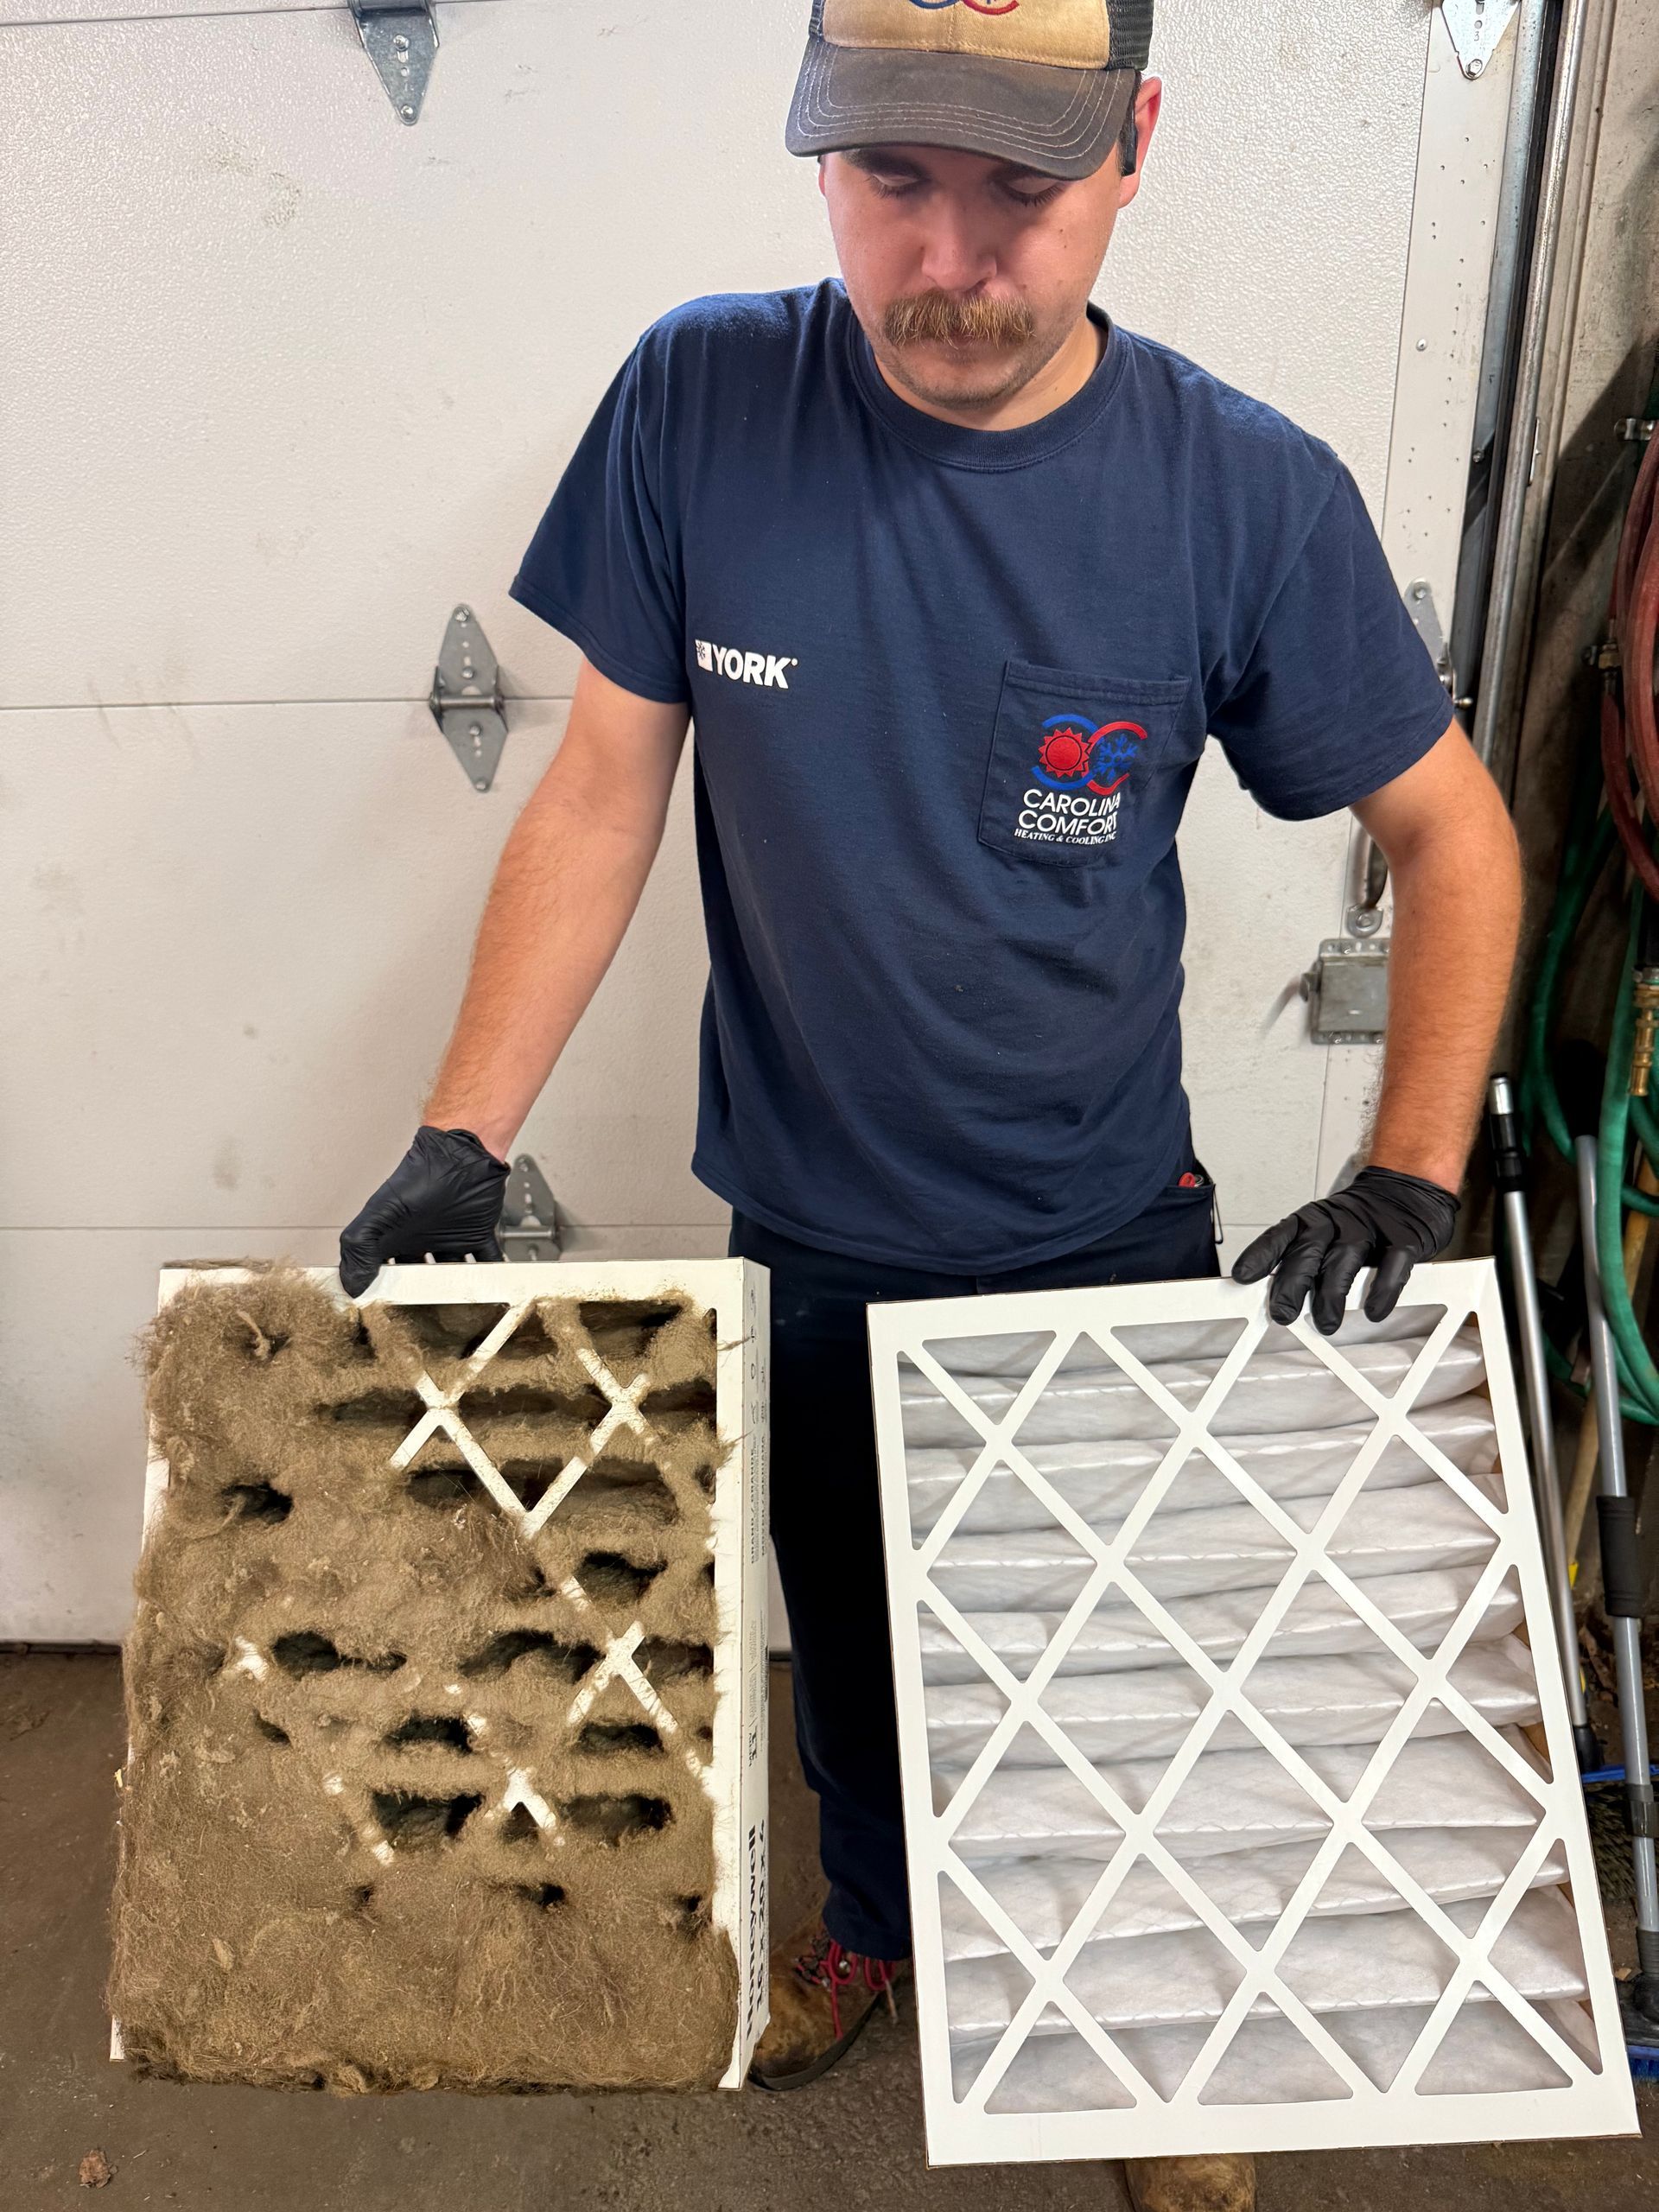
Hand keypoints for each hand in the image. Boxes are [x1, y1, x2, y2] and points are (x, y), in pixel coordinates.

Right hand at [338, 1126, 511, 1298]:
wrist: (460, 1158)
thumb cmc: (419, 1178)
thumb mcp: (379, 1215)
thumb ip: (360, 1248)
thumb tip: (351, 1284)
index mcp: (393, 1236)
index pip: (381, 1271)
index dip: (381, 1289)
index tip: (382, 1310)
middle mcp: (420, 1239)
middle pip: (417, 1276)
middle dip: (418, 1294)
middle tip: (422, 1316)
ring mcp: (448, 1238)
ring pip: (450, 1273)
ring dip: (453, 1289)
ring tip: (455, 1310)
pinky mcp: (476, 1235)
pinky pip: (486, 1260)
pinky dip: (491, 1273)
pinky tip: (490, 1288)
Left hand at [1230, 1165, 1458, 1334]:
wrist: (1405, 1191)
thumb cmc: (1358, 1222)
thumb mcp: (1324, 1232)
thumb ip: (1303, 1259)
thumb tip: (1273, 1295)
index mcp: (1312, 1219)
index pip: (1281, 1235)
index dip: (1261, 1255)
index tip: (1243, 1276)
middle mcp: (1337, 1222)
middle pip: (1308, 1251)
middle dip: (1292, 1284)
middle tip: (1283, 1313)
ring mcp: (1370, 1229)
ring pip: (1345, 1260)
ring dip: (1332, 1295)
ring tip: (1325, 1323)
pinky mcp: (1403, 1239)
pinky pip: (1392, 1266)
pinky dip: (1382, 1290)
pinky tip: (1373, 1311)